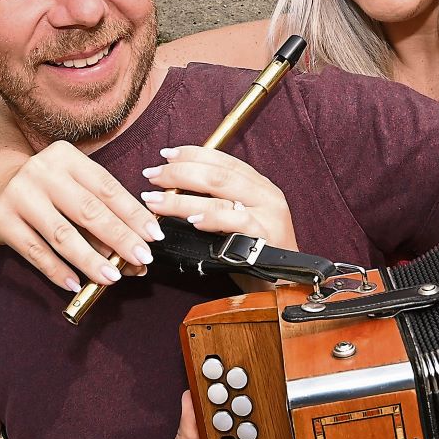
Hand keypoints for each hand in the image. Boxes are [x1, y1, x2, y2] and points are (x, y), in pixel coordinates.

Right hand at [0, 140, 161, 290]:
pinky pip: (34, 251)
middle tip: (142, 259)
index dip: (133, 214)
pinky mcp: (0, 220)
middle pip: (88, 211)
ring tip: (113, 277)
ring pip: (62, 234)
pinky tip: (75, 284)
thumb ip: (99, 210)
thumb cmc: (47, 187)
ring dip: (90, 260)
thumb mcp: (72, 183)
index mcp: (67, 158)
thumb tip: (135, 246)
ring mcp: (19, 196)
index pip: (107, 188)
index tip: (154, 236)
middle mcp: (42, 173)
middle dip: (119, 238)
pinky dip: (56, 270)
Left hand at [140, 146, 297, 251]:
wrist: (287, 284)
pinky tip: (190, 219)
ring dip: (182, 197)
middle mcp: (266, 195)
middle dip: (180, 172)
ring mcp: (268, 216)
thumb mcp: (241, 219)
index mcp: (260, 186)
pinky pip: (235, 223)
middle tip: (152, 176)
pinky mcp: (267, 238)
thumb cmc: (256, 251)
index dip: (193, 154)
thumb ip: (220, 199)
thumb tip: (178, 185)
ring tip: (154, 200)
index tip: (165, 154)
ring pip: (221, 196)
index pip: (223, 160)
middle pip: (218, 174)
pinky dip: (210, 218)